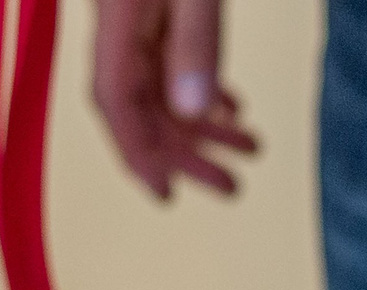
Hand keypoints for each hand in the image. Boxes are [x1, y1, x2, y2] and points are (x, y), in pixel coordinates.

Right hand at [93, 0, 258, 198]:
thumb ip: (194, 44)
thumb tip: (195, 111)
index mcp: (115, 20)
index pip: (114, 99)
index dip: (137, 151)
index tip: (166, 194)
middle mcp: (119, 25)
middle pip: (141, 104)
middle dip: (185, 151)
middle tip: (233, 188)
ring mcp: (138, 19)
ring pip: (163, 87)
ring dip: (205, 125)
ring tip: (252, 149)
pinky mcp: (159, 8)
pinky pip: (174, 62)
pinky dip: (204, 92)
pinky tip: (234, 110)